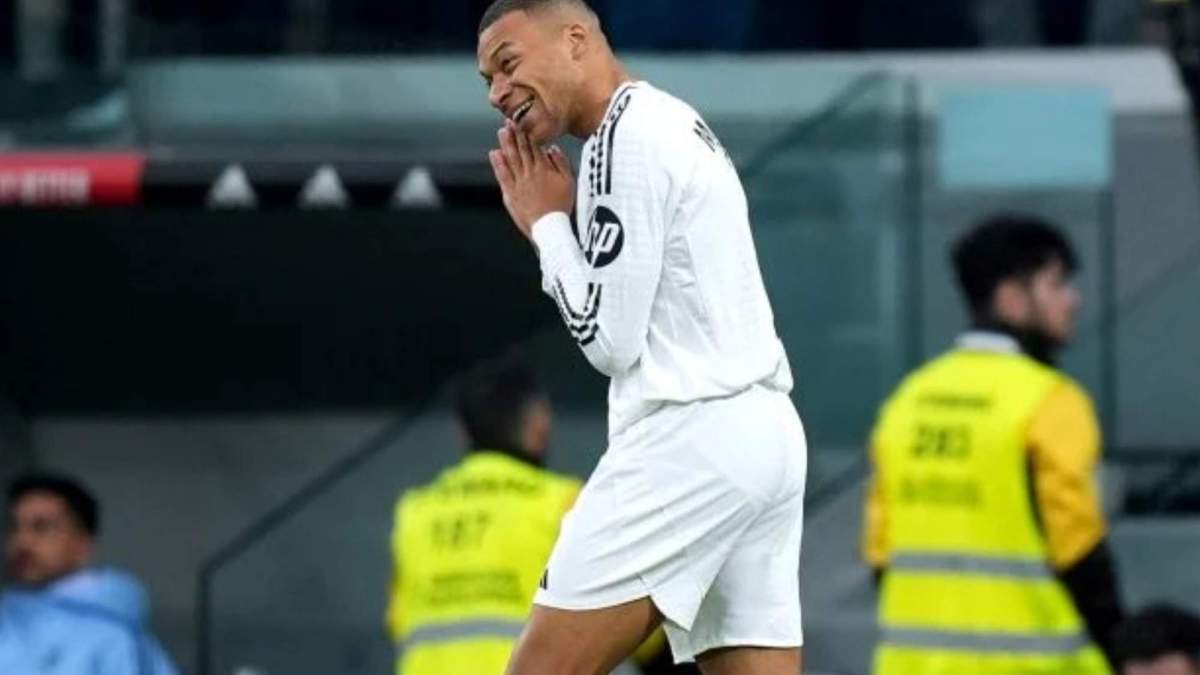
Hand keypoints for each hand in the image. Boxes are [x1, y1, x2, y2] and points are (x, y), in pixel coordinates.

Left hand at [489, 120, 574, 239]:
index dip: (527, 132)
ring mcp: (518, 184)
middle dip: (514, 134)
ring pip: (510, 159)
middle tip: (509, 120)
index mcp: (544, 169)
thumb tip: (551, 148)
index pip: (534, 146)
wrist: (550, 227)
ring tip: (501, 131)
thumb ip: (561, 163)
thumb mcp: (569, 182)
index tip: (522, 120)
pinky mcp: (510, 194)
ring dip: (505, 144)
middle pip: (521, 150)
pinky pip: (503, 176)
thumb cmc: (562, 206)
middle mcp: (529, 173)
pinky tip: (494, 154)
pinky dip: (498, 164)